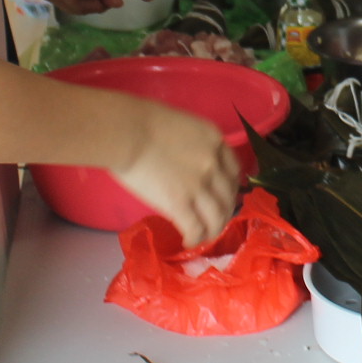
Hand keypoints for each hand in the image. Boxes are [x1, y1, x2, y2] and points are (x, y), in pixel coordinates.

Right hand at [114, 98, 241, 246]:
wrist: (127, 131)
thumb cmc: (141, 121)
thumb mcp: (181, 125)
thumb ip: (192, 144)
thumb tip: (187, 161)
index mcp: (214, 140)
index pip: (234, 171)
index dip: (230, 188)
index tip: (224, 196)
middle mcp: (213, 163)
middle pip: (229, 196)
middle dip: (224, 212)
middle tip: (214, 220)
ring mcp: (199, 185)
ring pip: (217, 217)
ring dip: (212, 230)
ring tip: (203, 236)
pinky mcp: (180, 203)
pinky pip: (196, 228)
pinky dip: (195, 239)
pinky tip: (188, 241)